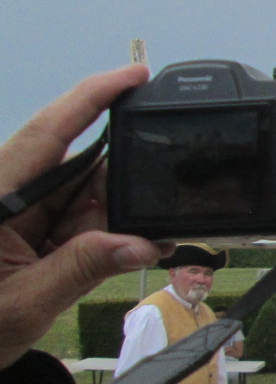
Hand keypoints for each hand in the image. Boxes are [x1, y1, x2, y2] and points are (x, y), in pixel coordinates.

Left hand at [0, 66, 163, 369]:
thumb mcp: (22, 306)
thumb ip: (81, 269)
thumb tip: (142, 244)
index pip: (47, 132)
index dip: (90, 97)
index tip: (134, 77)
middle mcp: (7, 194)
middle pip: (79, 165)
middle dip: (121, 187)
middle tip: (154, 216)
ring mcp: (20, 213)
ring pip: (86, 196)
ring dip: (113, 221)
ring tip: (139, 247)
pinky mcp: (29, 232)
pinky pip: (79, 221)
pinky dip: (105, 237)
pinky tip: (125, 251)